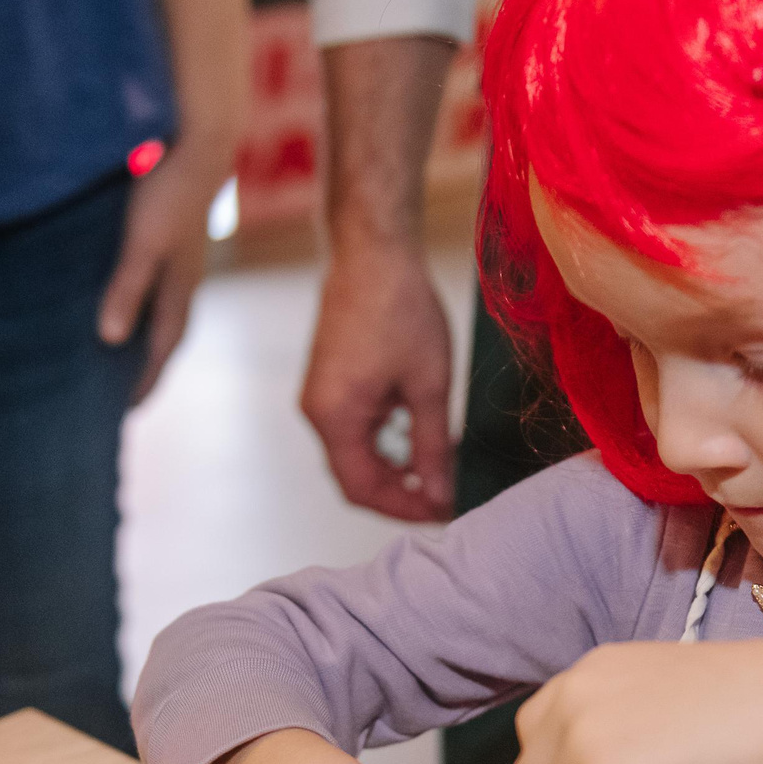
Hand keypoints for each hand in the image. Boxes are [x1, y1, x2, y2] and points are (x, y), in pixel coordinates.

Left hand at [99, 136, 235, 404]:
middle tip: (118, 390)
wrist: (200, 136)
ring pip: (160, 305)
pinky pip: (154, 277)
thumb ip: (127, 289)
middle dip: (144, 363)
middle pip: (164, 333)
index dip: (144, 380)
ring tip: (116, 346)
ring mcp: (180, 254)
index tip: (125, 410)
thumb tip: (110, 341)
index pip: (162, 349)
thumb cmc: (168, 189)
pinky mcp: (171, 230)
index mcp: (180, 289)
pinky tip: (120, 288)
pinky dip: (138, 295)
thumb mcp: (142, 243)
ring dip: (142, 329)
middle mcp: (184, 277)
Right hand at [302, 239, 453, 520]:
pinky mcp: (328, 381)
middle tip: (446, 494)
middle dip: (401, 491)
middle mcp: (316, 412)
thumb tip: (441, 494)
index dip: (403, 508)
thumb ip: (433, 448)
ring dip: (394, 466)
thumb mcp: (429, 385)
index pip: (362, 489)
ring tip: (440, 463)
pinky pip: (353, 428)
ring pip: (355, 454)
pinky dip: (384, 440)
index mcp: (334, 417)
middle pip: (355, 477)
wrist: (373, 251)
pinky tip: (418, 432)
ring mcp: (319, 396)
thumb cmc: (402, 309)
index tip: (442, 511)